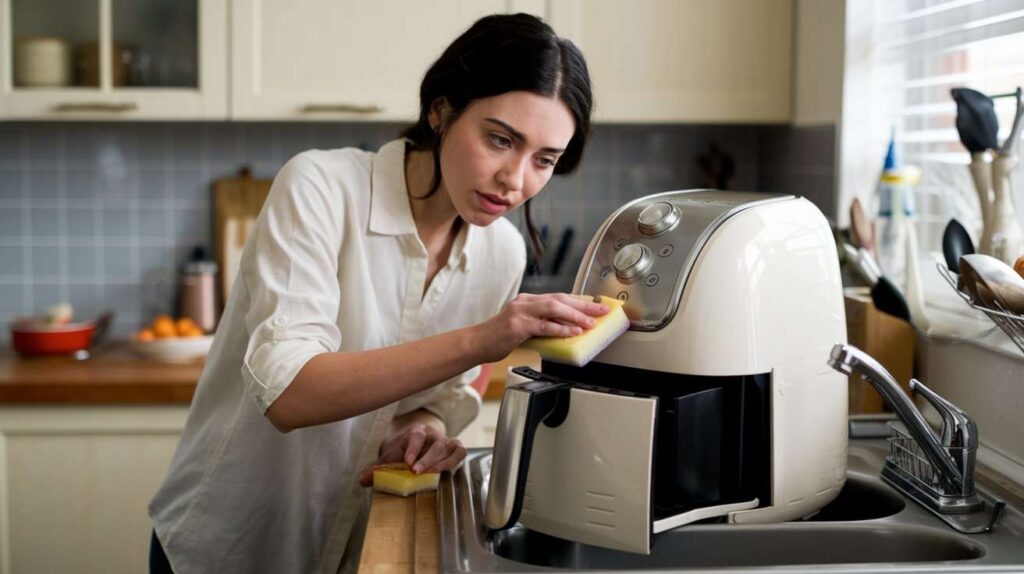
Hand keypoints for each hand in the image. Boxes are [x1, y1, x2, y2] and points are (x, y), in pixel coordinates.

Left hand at [358, 422, 466, 486]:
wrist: (418, 445)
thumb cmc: (404, 453)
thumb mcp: (390, 459)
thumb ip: (378, 470)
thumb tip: (362, 481)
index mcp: (416, 431)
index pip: (416, 435)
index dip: (413, 449)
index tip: (408, 463)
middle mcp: (433, 434)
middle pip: (435, 444)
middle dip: (427, 459)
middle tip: (417, 472)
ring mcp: (446, 441)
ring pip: (451, 448)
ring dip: (443, 462)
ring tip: (432, 475)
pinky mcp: (456, 449)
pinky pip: (460, 453)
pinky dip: (455, 462)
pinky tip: (446, 473)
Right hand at [473, 293, 608, 363]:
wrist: (476, 343)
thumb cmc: (499, 338)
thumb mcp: (524, 327)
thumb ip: (542, 326)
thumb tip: (566, 331)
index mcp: (528, 300)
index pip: (558, 297)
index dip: (579, 301)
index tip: (596, 305)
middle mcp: (525, 302)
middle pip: (560, 298)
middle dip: (584, 305)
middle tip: (601, 311)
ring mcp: (520, 312)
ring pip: (554, 308)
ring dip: (575, 315)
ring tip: (591, 323)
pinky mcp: (517, 326)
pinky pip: (544, 325)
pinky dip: (561, 328)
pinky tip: (573, 332)